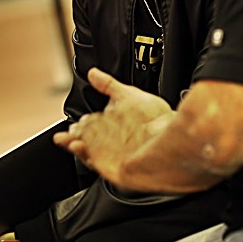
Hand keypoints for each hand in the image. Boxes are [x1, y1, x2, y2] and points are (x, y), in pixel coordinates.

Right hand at [53, 68, 173, 185]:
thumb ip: (108, 85)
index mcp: (115, 127)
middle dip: (77, 134)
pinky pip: (94, 162)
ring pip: (88, 151)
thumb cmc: (157, 118)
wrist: (174, 136)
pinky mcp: (115, 168)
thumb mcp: (128, 95)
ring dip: (76, 143)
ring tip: (67, 137)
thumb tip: (92, 73)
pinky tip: (77, 145)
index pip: (92, 126)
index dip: (81, 124)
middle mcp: (114, 142)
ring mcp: (114, 155)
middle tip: (72, 129)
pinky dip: (84, 154)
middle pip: (88, 139)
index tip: (74, 121)